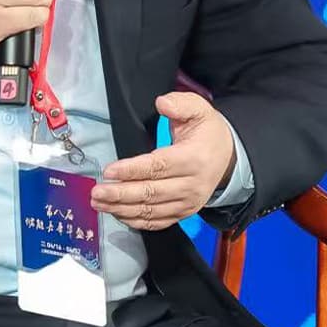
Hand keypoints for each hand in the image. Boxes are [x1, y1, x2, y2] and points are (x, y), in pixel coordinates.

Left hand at [92, 92, 236, 230]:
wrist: (229, 158)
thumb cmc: (208, 133)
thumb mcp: (200, 110)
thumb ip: (180, 103)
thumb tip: (162, 103)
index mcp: (194, 159)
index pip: (158, 166)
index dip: (132, 170)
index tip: (109, 171)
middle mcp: (192, 185)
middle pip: (151, 192)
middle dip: (120, 194)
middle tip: (97, 191)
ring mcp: (188, 203)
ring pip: (151, 210)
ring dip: (122, 209)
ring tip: (99, 203)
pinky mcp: (184, 213)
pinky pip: (157, 222)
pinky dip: (136, 221)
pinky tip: (117, 213)